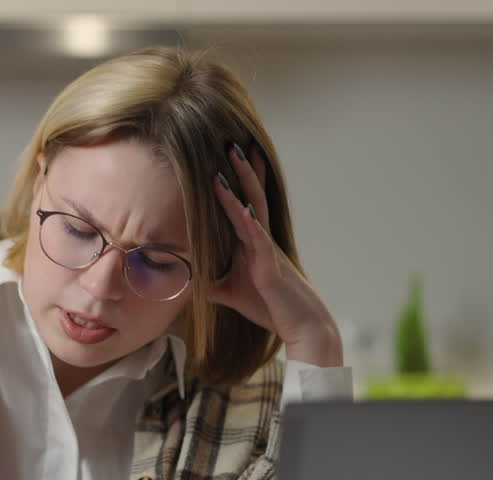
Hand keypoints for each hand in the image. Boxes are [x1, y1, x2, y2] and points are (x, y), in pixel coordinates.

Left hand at [209, 143, 343, 366]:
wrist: (301, 326)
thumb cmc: (271, 308)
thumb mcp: (233, 294)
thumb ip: (214, 284)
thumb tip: (192, 282)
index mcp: (253, 243)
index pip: (243, 204)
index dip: (239, 181)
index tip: (229, 156)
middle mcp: (261, 240)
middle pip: (251, 196)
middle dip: (242, 169)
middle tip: (232, 141)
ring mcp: (267, 250)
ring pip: (253, 208)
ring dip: (243, 183)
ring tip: (233, 157)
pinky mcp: (269, 266)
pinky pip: (258, 239)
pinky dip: (248, 223)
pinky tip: (241, 208)